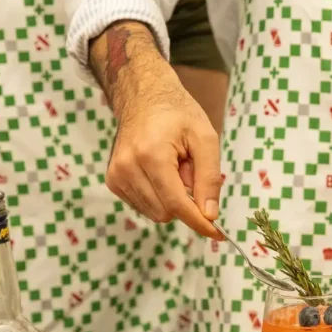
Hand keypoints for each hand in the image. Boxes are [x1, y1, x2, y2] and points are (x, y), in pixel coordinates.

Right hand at [92, 22, 221, 238]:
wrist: (143, 97)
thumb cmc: (178, 115)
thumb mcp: (205, 139)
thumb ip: (209, 178)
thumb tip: (210, 214)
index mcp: (151, 155)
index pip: (177, 204)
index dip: (199, 222)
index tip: (218, 234)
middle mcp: (127, 167)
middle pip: (166, 213)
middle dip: (186, 201)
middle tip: (189, 172)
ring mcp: (116, 175)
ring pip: (155, 213)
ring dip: (172, 198)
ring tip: (173, 168)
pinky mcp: (113, 181)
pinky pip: (145, 206)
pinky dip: (159, 197)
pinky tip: (160, 173)